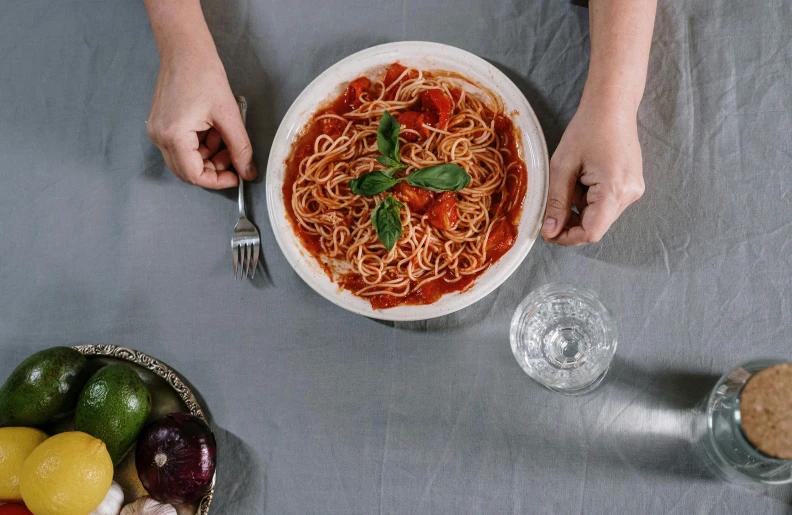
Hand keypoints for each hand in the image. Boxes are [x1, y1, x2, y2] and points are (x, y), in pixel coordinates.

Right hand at [146, 42, 255, 188]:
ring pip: (186, 159)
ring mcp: (157, 131)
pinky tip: (212, 129)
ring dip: (208, 155)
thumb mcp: (229, 116)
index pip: (194, 175)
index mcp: (173, 135)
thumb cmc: (203, 74)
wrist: (185, 50)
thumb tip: (248, 172)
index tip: (236, 177)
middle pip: (187, 171)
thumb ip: (240, 149)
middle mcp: (160, 136)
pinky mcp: (161, 124)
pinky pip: (181, 146)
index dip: (217, 181)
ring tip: (223, 135)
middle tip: (233, 157)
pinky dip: (200, 144)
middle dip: (213, 168)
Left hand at [541, 97, 644, 244]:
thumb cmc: (586, 130)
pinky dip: (590, 198)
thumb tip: (550, 232)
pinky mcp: (632, 186)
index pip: (591, 232)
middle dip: (571, 219)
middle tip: (553, 202)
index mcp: (614, 190)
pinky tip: (584, 177)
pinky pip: (607, 204)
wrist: (612, 106)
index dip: (568, 237)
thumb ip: (557, 202)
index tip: (548, 232)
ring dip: (580, 207)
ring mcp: (634, 190)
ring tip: (573, 178)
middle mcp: (630, 194)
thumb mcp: (562, 167)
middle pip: (596, 225)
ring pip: (600, 216)